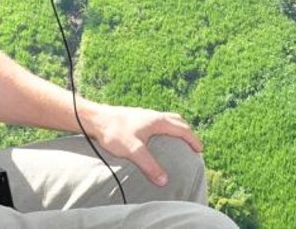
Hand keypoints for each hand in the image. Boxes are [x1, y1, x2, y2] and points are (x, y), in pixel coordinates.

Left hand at [83, 104, 203, 185]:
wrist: (95, 118)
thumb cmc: (114, 132)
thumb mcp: (133, 150)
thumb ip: (149, 165)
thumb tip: (164, 180)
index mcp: (158, 121)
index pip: (183, 129)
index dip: (193, 140)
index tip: (200, 150)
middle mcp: (154, 115)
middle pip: (178, 121)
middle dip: (187, 132)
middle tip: (193, 144)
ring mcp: (145, 115)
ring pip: (167, 119)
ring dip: (176, 128)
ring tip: (178, 139)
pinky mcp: (137, 117)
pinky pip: (158, 121)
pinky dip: (165, 127)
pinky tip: (156, 137)